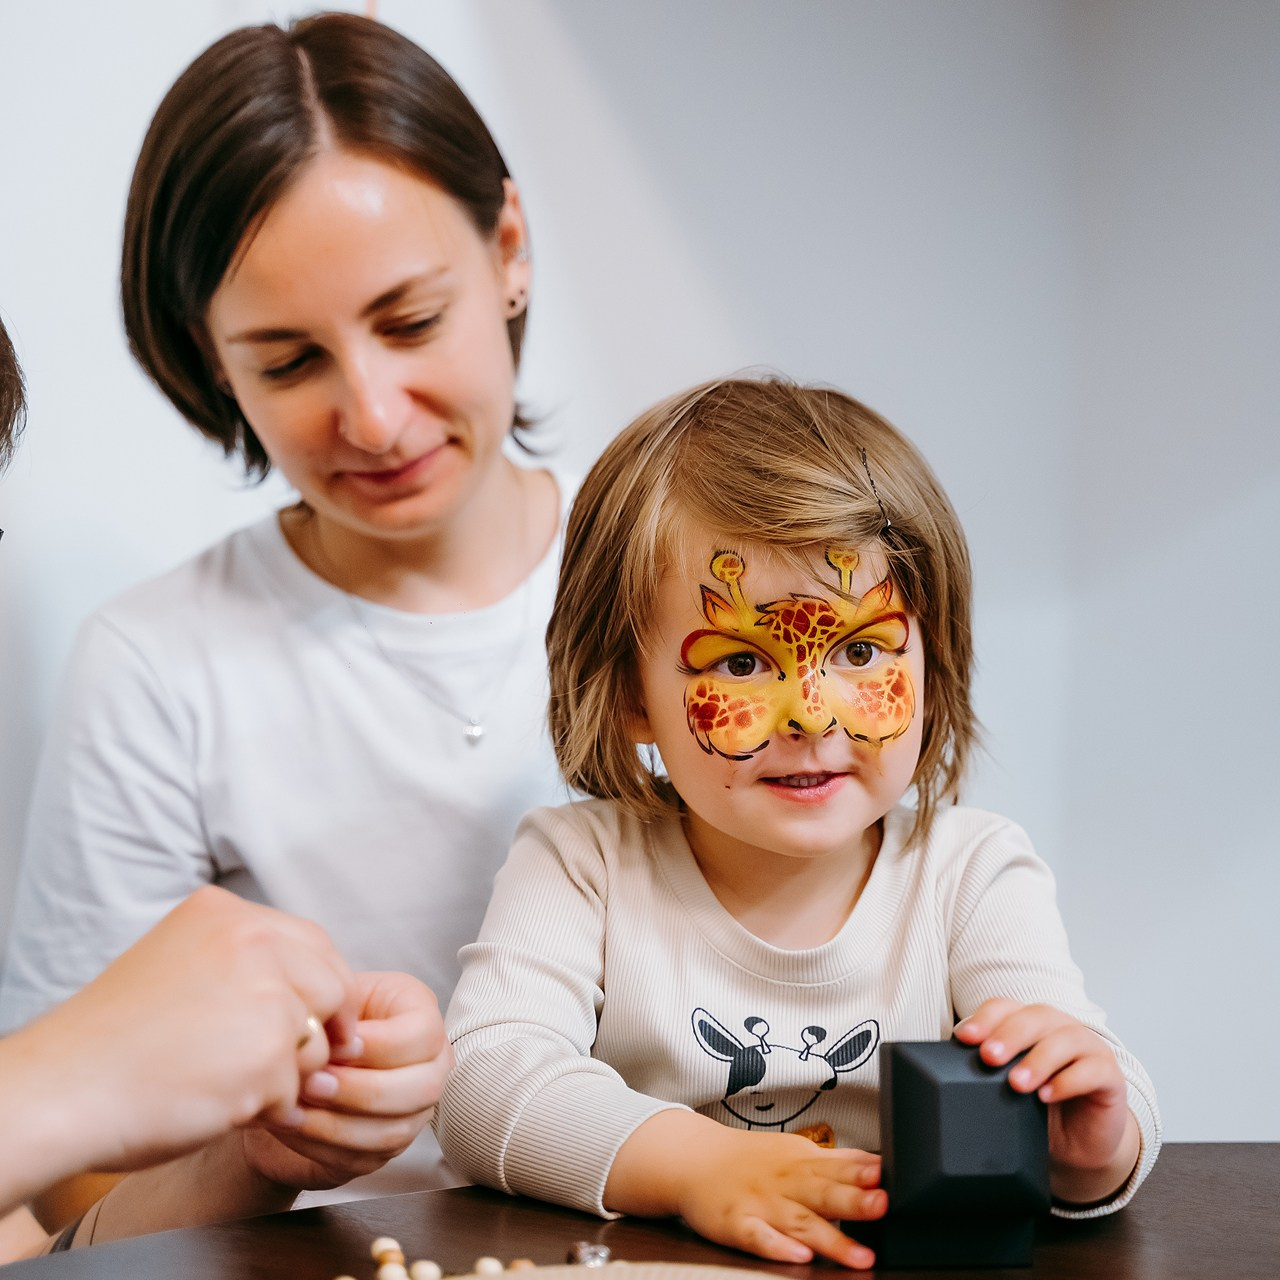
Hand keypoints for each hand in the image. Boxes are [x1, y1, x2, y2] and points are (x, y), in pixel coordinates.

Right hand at [17, 887, 358, 1179]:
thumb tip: (318, 987)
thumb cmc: (113, 1039)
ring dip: (286, 1074)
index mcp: (227, 913)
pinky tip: (214, 1104)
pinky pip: (293, 1091)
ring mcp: (264, 995)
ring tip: (222, 1080)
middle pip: (333, 987)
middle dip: (320, 1030)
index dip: (323, 986)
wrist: (62, 1089)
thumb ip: (245, 962)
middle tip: (287, 1062)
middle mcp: (252, 941)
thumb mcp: (181, 962)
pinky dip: (264, 1109)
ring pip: (317, 1043)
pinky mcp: (268, 1053)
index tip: (321, 1018)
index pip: (315, 943)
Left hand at [242, 971, 450, 1189]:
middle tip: (312, 1082)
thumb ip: (338, 1012)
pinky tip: (294, 1125)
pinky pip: (363, 1156)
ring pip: (393, 1130)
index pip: (423, 1035)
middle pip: (422, 1087)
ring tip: (296, 1106)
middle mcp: (430, 1064)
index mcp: (420, 1012)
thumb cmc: (318, 1020)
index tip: (336, 1045)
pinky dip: (322, 1144)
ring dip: (338, 1122)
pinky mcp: (385, 1149)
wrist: (294, 1063)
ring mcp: (413, 1110)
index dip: (380, 1045)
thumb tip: (339, 1045)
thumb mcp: (328, 1000)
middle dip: (361, 1089)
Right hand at [606, 1111, 884, 1268]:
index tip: (892, 1177)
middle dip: (855, 1200)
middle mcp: (786, 1183)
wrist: (693, 1159)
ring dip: (831, 1238)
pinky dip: (777, 1247)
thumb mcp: (796, 1151)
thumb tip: (880, 1164)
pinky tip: (798, 1258)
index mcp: (802, 1163)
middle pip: (825, 1193)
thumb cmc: (751, 1160)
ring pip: (800, 1223)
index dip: (866, 1173)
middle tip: (883, 1205)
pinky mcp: (738, 1225)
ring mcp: (762, 1204)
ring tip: (860, 1255)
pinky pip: (760, 1239)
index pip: (840, 1168)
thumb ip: (838, 1161)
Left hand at [955, 999, 1139, 1203]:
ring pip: (1064, 1039)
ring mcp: (1088, 1049)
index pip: (1005, 1007)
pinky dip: (1068, 1080)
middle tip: (988, 1057)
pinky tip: (1049, 1095)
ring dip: (1037, 1059)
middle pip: (1034, 1017)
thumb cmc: (1038, 1110)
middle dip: (1009, 1034)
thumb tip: (939, 1075)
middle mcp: (1059, 1028)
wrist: (1079, 1146)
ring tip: (1016, 1084)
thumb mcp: (1004, 1091)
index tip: (964, 1038)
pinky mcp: (1111, 1076)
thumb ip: (982, 1076)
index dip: (985, 1018)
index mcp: (1029, 1024)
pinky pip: (1093, 1070)